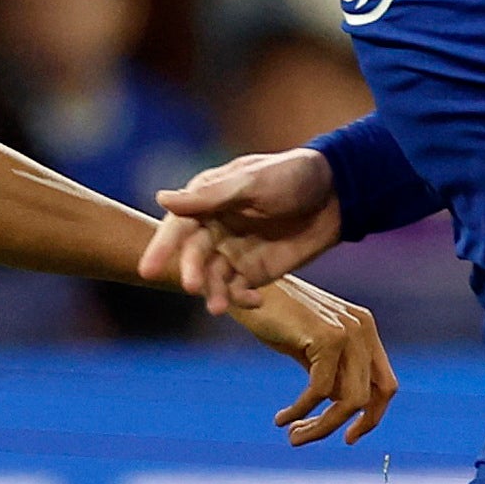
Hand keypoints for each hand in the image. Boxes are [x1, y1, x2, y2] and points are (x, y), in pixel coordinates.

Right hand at [137, 147, 339, 312]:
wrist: (337, 194)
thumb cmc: (291, 176)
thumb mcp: (252, 182)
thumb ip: (210, 196)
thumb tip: (161, 199)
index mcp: (206, 200)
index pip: (178, 226)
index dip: (161, 247)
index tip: (148, 269)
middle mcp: (213, 228)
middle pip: (194, 255)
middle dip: (191, 272)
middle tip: (192, 286)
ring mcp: (233, 252)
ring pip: (213, 277)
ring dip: (213, 292)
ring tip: (216, 306)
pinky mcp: (254, 272)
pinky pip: (238, 290)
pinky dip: (241, 298)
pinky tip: (253, 302)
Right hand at [223, 273, 394, 444]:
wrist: (243, 284)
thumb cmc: (271, 315)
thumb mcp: (308, 347)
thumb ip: (330, 371)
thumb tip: (338, 408)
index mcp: (364, 329)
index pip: (386, 385)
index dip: (372, 417)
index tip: (348, 438)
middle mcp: (362, 328)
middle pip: (370, 397)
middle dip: (342, 426)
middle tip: (309, 439)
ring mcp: (348, 331)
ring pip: (347, 400)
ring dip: (320, 426)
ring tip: (293, 435)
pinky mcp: (326, 337)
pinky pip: (320, 390)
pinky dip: (301, 411)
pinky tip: (283, 419)